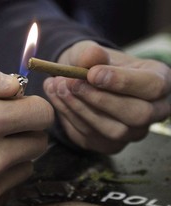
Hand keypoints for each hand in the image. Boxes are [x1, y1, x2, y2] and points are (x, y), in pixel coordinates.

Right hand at [0, 56, 53, 205]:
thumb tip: (15, 83)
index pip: (42, 114)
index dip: (34, 107)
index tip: (21, 108)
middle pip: (39, 142)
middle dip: (26, 131)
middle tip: (2, 128)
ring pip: (27, 166)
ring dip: (15, 156)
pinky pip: (11, 188)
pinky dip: (2, 178)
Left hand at [43, 40, 170, 153]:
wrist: (84, 82)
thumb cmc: (97, 65)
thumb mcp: (93, 52)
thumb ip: (93, 53)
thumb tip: (91, 56)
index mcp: (158, 81)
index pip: (151, 86)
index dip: (122, 81)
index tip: (92, 74)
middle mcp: (153, 111)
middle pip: (136, 115)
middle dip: (98, 99)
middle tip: (70, 83)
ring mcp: (132, 132)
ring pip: (113, 130)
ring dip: (79, 109)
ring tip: (58, 87)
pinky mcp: (110, 144)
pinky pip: (91, 136)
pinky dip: (69, 117)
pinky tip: (57, 98)